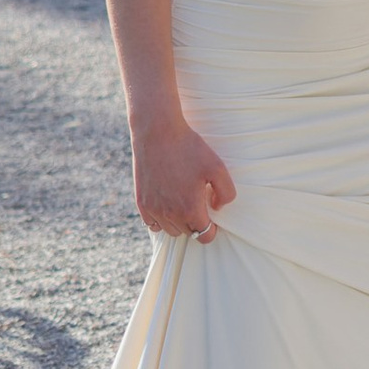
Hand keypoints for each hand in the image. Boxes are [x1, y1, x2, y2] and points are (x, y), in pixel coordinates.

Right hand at [132, 118, 237, 241]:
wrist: (157, 132)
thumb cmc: (189, 148)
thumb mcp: (218, 167)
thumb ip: (226, 193)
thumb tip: (217, 208)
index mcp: (190, 209)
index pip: (205, 236)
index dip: (212, 229)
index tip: (213, 217)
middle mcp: (170, 214)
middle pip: (188, 233)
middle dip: (196, 223)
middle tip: (199, 204)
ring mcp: (154, 209)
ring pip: (170, 230)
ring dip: (178, 222)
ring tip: (183, 203)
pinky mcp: (141, 203)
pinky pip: (152, 224)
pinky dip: (160, 220)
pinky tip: (167, 205)